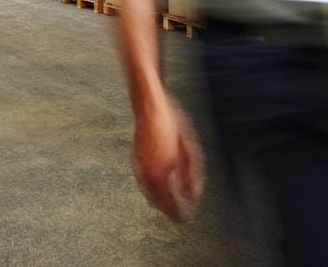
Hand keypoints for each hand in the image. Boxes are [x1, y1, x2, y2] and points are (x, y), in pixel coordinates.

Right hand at [132, 99, 204, 221]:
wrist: (150, 108)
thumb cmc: (170, 124)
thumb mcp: (189, 150)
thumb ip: (191, 174)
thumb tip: (191, 194)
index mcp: (160, 172)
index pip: (170, 202)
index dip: (180, 213)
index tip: (186, 219)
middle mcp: (147, 173)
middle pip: (158, 202)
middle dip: (169, 211)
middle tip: (179, 216)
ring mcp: (139, 167)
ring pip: (148, 194)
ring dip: (160, 203)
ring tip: (169, 207)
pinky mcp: (136, 162)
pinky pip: (143, 184)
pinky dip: (151, 192)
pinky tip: (157, 191)